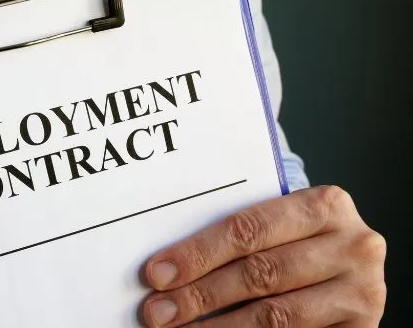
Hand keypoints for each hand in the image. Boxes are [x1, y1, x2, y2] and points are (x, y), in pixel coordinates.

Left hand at [142, 185, 385, 326]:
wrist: (347, 265)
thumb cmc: (296, 241)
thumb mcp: (278, 226)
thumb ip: (236, 236)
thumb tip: (166, 266)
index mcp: (327, 205)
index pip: (248, 230)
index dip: (198, 254)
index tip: (156, 273)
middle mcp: (354, 245)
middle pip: (260, 273)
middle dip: (200, 295)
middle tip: (157, 311)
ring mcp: (364, 291)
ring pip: (275, 316)